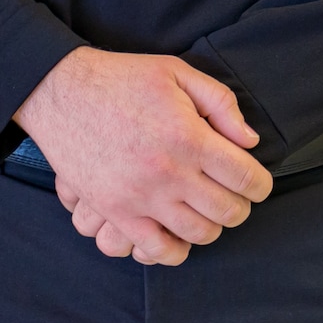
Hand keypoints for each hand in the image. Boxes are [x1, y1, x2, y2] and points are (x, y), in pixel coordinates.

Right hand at [14, 48, 271, 265]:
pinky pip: (157, 250)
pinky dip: (176, 250)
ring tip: (206, 210)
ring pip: (198, 234)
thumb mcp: (177, 72)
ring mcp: (141, 197)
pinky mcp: (116, 212)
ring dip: (212, 226)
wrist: (61, 92)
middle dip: (240, 207)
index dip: (261, 185)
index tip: (258, 184)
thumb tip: (249, 142)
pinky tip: (178, 232)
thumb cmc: (122, 79)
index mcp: (189, 136)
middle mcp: (169, 172)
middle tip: (235, 197)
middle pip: (228, 211)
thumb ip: (220, 103)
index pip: (246, 178)